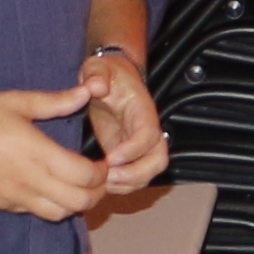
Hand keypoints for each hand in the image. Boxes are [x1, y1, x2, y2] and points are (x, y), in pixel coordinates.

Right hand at [0, 85, 117, 217]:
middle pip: (80, 202)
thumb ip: (55, 101)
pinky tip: (48, 186)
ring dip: (75, 202)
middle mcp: (29, 180)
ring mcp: (15, 196)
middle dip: (96, 191)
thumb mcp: (16, 101)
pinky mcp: (2, 204)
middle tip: (96, 177)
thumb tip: (88, 91)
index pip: (86, 176)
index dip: (102, 171)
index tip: (102, 161)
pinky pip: (36, 211)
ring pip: (60, 213)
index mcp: (37, 153)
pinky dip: (50, 204)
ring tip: (75, 184)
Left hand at [75, 49, 169, 193]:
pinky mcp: (129, 155)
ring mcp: (140, 145)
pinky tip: (100, 183)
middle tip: (108, 177)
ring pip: (148, 173)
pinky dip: (121, 186)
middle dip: (135, 174)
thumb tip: (96, 86)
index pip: (148, 134)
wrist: (111, 78)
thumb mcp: (98, 67)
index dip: (133, 150)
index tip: (111, 157)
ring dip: (128, 184)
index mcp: (142, 110)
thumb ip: (96, 74)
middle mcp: (147, 130)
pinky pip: (135, 177)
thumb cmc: (107, 73)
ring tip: (102, 183)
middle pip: (158, 160)